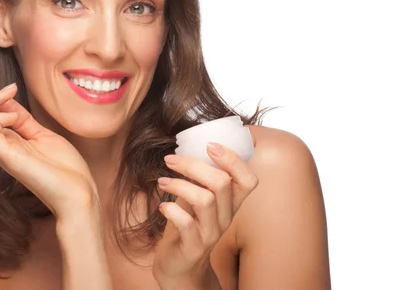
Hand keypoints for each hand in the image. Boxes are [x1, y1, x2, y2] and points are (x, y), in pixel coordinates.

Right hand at [0, 51, 98, 218]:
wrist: (78, 194)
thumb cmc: (65, 168)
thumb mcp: (43, 134)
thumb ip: (23, 119)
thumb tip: (8, 98)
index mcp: (9, 140)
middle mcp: (0, 145)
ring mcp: (2, 152)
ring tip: (11, 86)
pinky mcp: (7, 158)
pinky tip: (14, 112)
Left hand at [152, 142, 258, 288]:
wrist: (180, 266)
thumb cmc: (188, 225)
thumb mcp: (198, 198)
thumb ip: (199, 178)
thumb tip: (187, 148)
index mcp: (231, 203)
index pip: (249, 180)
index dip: (233, 159)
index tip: (209, 145)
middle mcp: (226, 217)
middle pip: (221, 183)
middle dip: (193, 165)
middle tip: (171, 159)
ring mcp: (212, 233)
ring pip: (204, 199)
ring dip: (179, 184)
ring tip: (162, 181)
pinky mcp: (194, 247)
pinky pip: (186, 223)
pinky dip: (172, 210)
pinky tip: (163, 206)